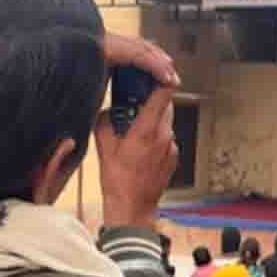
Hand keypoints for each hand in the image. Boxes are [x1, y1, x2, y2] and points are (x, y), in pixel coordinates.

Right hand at [94, 34, 180, 228]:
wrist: (133, 206)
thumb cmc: (118, 179)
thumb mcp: (104, 146)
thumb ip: (106, 121)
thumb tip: (108, 110)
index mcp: (146, 130)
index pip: (163, 95)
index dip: (163, 79)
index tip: (160, 70)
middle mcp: (164, 136)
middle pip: (165, 106)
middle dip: (153, 98)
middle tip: (138, 95)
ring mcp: (171, 147)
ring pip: (166, 122)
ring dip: (153, 118)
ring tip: (135, 124)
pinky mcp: (173, 156)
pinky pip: (166, 137)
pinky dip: (156, 135)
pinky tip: (141, 145)